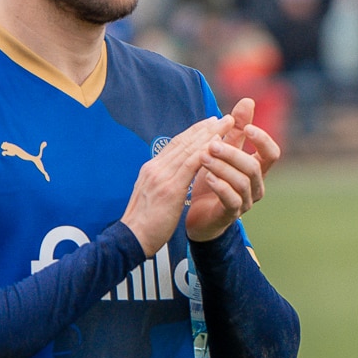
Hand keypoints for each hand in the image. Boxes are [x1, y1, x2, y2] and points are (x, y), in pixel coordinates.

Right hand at [119, 115, 234, 254]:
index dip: (193, 133)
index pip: (175, 146)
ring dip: (209, 134)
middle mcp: (155, 168)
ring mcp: (160, 176)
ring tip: (226, 124)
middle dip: (204, 128)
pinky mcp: (169, 188)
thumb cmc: (143, 225)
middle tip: (223, 118)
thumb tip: (170, 179)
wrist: (130, 239)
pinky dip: (205, 152)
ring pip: (188, 149)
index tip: (208, 124)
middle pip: (183, 142)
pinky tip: (218, 144)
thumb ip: (161, 184)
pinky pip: (190, 165)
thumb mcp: (151, 198)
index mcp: (151, 170)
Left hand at [185, 98, 282, 242]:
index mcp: (257, 169)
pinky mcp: (230, 214)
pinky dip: (219, 186)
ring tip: (203, 157)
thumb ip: (236, 129)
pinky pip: (231, 200)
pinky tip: (206, 177)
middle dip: (233, 152)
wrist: (196, 214)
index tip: (247, 128)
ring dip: (222, 167)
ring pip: (242, 182)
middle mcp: (256, 186)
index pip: (272, 154)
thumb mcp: (223, 151)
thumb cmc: (212, 179)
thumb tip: (248, 100)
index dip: (263, 140)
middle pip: (254, 166)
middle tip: (211, 143)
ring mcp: (245, 202)